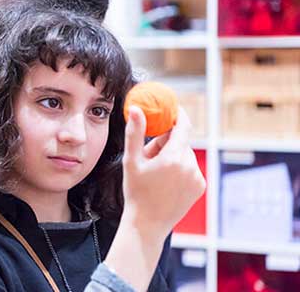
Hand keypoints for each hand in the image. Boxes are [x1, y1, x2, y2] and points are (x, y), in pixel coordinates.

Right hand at [121, 105, 205, 238]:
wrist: (147, 224)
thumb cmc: (136, 192)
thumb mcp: (131, 161)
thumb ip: (135, 133)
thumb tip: (137, 109)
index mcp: (173, 158)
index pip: (183, 126)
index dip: (178, 114)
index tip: (171, 108)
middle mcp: (190, 166)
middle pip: (181, 141)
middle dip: (167, 141)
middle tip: (150, 152)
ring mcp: (197, 177)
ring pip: (185, 154)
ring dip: (173, 155)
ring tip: (156, 172)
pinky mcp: (200, 187)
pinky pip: (190, 168)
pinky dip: (180, 168)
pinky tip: (165, 181)